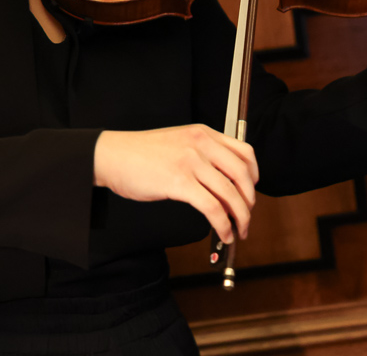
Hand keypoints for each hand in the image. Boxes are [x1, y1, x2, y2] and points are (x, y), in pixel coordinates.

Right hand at [93, 125, 258, 243]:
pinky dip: (222, 224)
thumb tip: (222, 180)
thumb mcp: (178, 142)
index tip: (251, 191)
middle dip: (250, 201)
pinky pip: (212, 207)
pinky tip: (222, 232)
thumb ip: (201, 153)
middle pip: (243, 175)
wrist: (111, 155)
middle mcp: (201, 144)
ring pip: (231, 194)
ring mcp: (191, 162)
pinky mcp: (179, 182)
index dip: (254, 176)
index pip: (244, 152)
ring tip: (238, 231)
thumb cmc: (140, 153)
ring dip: (240, 218)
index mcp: (203, 134)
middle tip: (247, 216)